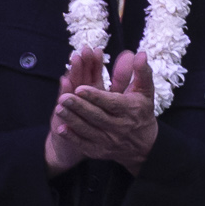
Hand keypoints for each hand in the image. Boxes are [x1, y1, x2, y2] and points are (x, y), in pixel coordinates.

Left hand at [51, 48, 161, 168]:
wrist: (145, 146)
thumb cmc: (141, 112)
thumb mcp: (145, 92)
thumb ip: (141, 73)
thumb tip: (140, 54)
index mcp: (130, 110)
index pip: (111, 103)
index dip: (95, 96)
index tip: (80, 88)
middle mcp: (120, 127)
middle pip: (97, 116)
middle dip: (79, 107)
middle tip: (64, 97)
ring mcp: (109, 140)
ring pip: (88, 130)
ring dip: (73, 120)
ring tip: (59, 108)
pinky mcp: (100, 151)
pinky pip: (84, 144)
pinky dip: (73, 137)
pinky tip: (61, 128)